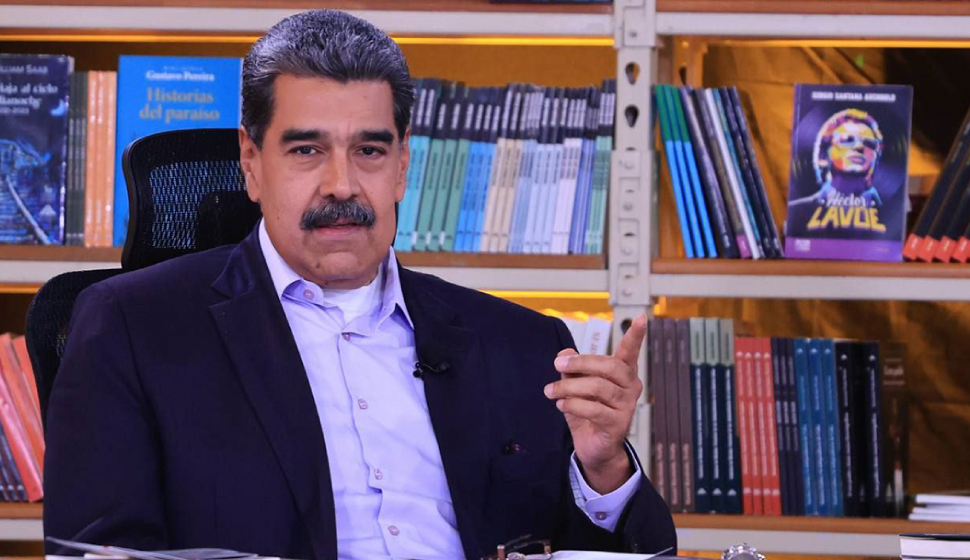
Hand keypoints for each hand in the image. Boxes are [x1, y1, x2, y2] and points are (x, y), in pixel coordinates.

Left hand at [544, 314, 645, 493]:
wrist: (593, 448)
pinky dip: (573, 405)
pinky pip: (594, 409)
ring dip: (568, 387)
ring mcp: (627, 406)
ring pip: (598, 387)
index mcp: (622, 373)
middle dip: (580, 362)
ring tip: (550, 391)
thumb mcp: (575, 385)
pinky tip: (561, 404)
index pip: (630, 351)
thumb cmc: (588, 412)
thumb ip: (571, 368)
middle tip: (557, 364)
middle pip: (609, 366)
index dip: (635, 335)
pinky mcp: (618, 424)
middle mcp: (630, 387)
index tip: (640, 317)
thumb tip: (565, 353)